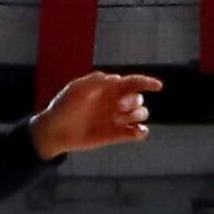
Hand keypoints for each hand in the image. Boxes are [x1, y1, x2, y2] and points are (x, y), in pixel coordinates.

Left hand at [32, 71, 159, 159]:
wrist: (56, 130)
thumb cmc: (64, 106)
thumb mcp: (77, 88)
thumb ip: (96, 81)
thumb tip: (117, 78)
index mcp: (109, 88)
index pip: (134, 82)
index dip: (147, 83)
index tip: (158, 86)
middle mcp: (116, 102)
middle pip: (138, 98)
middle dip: (133, 100)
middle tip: (118, 105)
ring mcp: (118, 119)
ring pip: (141, 114)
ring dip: (138, 115)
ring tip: (121, 118)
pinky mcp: (117, 135)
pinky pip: (138, 133)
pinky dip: (141, 132)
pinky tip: (136, 132)